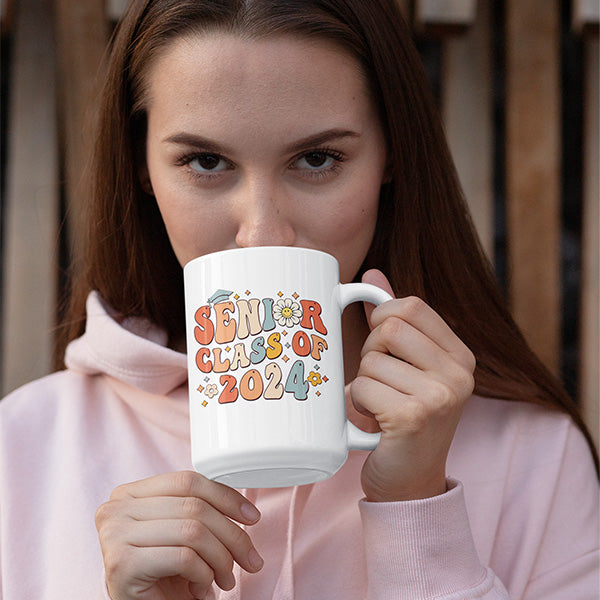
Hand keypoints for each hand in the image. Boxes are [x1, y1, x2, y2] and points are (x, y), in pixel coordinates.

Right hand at [95, 471, 263, 599]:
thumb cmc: (162, 575)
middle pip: (194, 506)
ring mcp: (114, 535)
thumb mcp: (181, 532)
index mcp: (128, 493)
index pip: (188, 481)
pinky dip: (204, 575)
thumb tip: (246, 510)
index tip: (251, 517)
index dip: (226, 497)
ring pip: (193, 531)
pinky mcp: (121, 564)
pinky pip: (184, 558)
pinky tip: (201, 588)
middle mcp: (115, 508)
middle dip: (232, 535)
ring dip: (221, 559)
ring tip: (225, 579)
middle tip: (250, 559)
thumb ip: (198, 509)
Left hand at [350, 270, 474, 501]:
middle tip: (379, 380)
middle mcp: (459, 374)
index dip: (382, 317)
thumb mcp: (407, 366)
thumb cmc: (403, 417)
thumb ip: (395, 321)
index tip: (380, 343)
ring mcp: (441, 395)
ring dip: (361, 383)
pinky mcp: (414, 417)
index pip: (411, 306)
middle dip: (370, 353)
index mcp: (460, 356)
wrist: (409, 482)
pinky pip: (360, 387)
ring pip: (371, 360)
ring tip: (378, 405)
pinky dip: (355, 403)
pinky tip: (372, 421)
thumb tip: (371, 274)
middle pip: (389, 329)